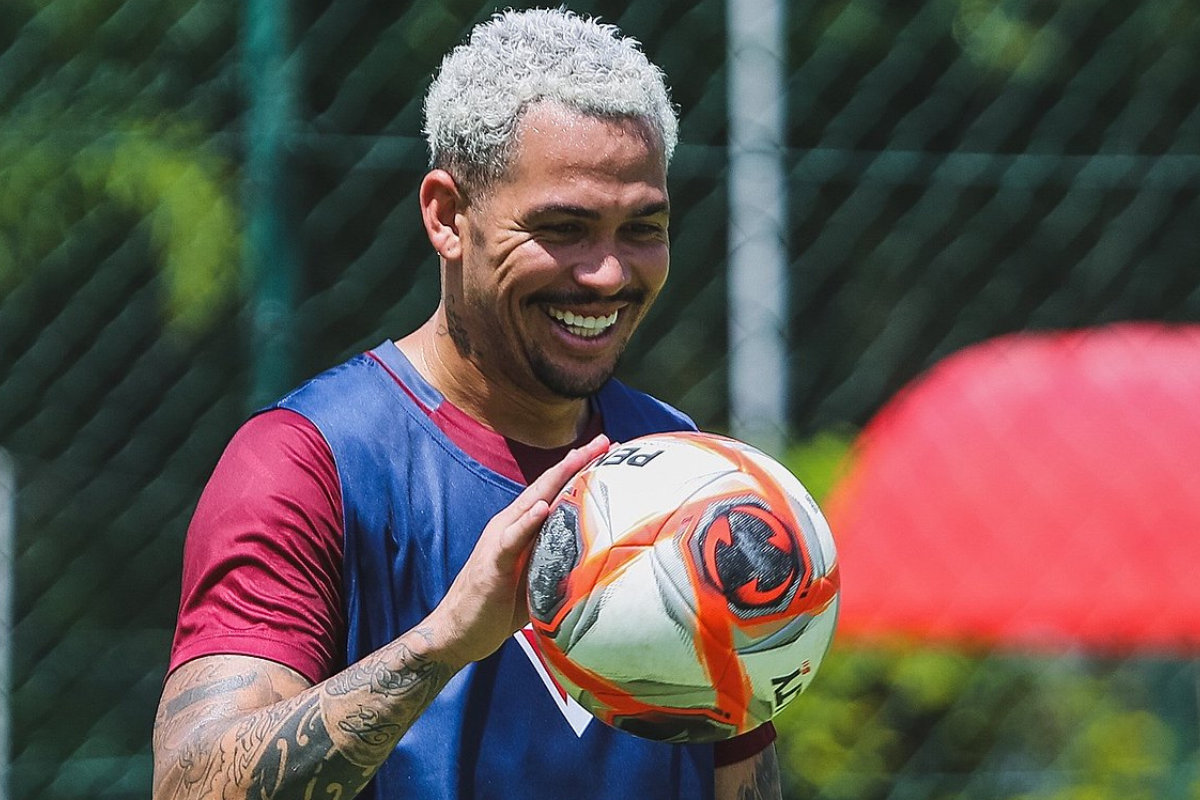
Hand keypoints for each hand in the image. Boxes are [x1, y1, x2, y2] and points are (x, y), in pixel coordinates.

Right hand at [426, 434, 610, 667]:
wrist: (458, 632)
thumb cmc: (498, 608)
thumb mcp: (536, 580)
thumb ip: (557, 561)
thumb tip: (597, 559)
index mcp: (523, 528)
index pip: (555, 492)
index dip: (580, 470)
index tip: (609, 451)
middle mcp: (510, 525)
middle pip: (546, 487)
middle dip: (575, 462)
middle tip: (604, 441)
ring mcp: (499, 541)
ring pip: (530, 503)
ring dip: (555, 480)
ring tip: (578, 458)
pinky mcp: (492, 562)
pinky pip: (511, 539)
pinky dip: (527, 521)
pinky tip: (542, 507)